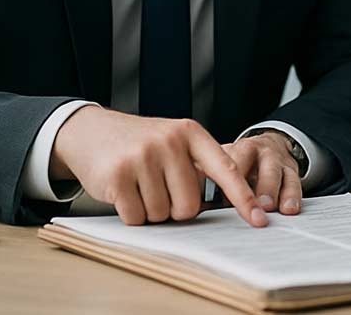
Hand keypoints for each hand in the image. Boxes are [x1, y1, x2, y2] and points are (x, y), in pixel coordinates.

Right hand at [49, 107, 269, 226]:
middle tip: (158, 187)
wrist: (90, 131)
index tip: (259, 218)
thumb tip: (228, 203)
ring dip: (151, 210)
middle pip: (190, 205)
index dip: (243, 197)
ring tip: (139, 185)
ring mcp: (143, 157)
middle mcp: (169, 141)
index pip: (225, 169)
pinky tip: (123, 191)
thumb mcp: (174, 141)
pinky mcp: (118, 175)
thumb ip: (198, 166)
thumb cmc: (140, 143)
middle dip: (175, 207)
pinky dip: (131, 213)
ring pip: (162, 214)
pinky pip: (137, 217)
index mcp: (190, 133)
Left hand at [219, 131, 302, 215]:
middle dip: (258, 185)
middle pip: (257, 165)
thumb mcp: (227, 162)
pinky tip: (290, 208)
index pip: (232, 163)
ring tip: (273, 208)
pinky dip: (293, 196)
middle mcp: (260, 151)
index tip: (222, 201)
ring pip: (278, 173)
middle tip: (256, 203)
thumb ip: (212, 179)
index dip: (228, 182)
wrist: (270, 145)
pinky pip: (295, 182)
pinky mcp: (292, 170)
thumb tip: (197, 204)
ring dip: (275, 191)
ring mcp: (277, 160)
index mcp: (240, 149)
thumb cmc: (243, 161)